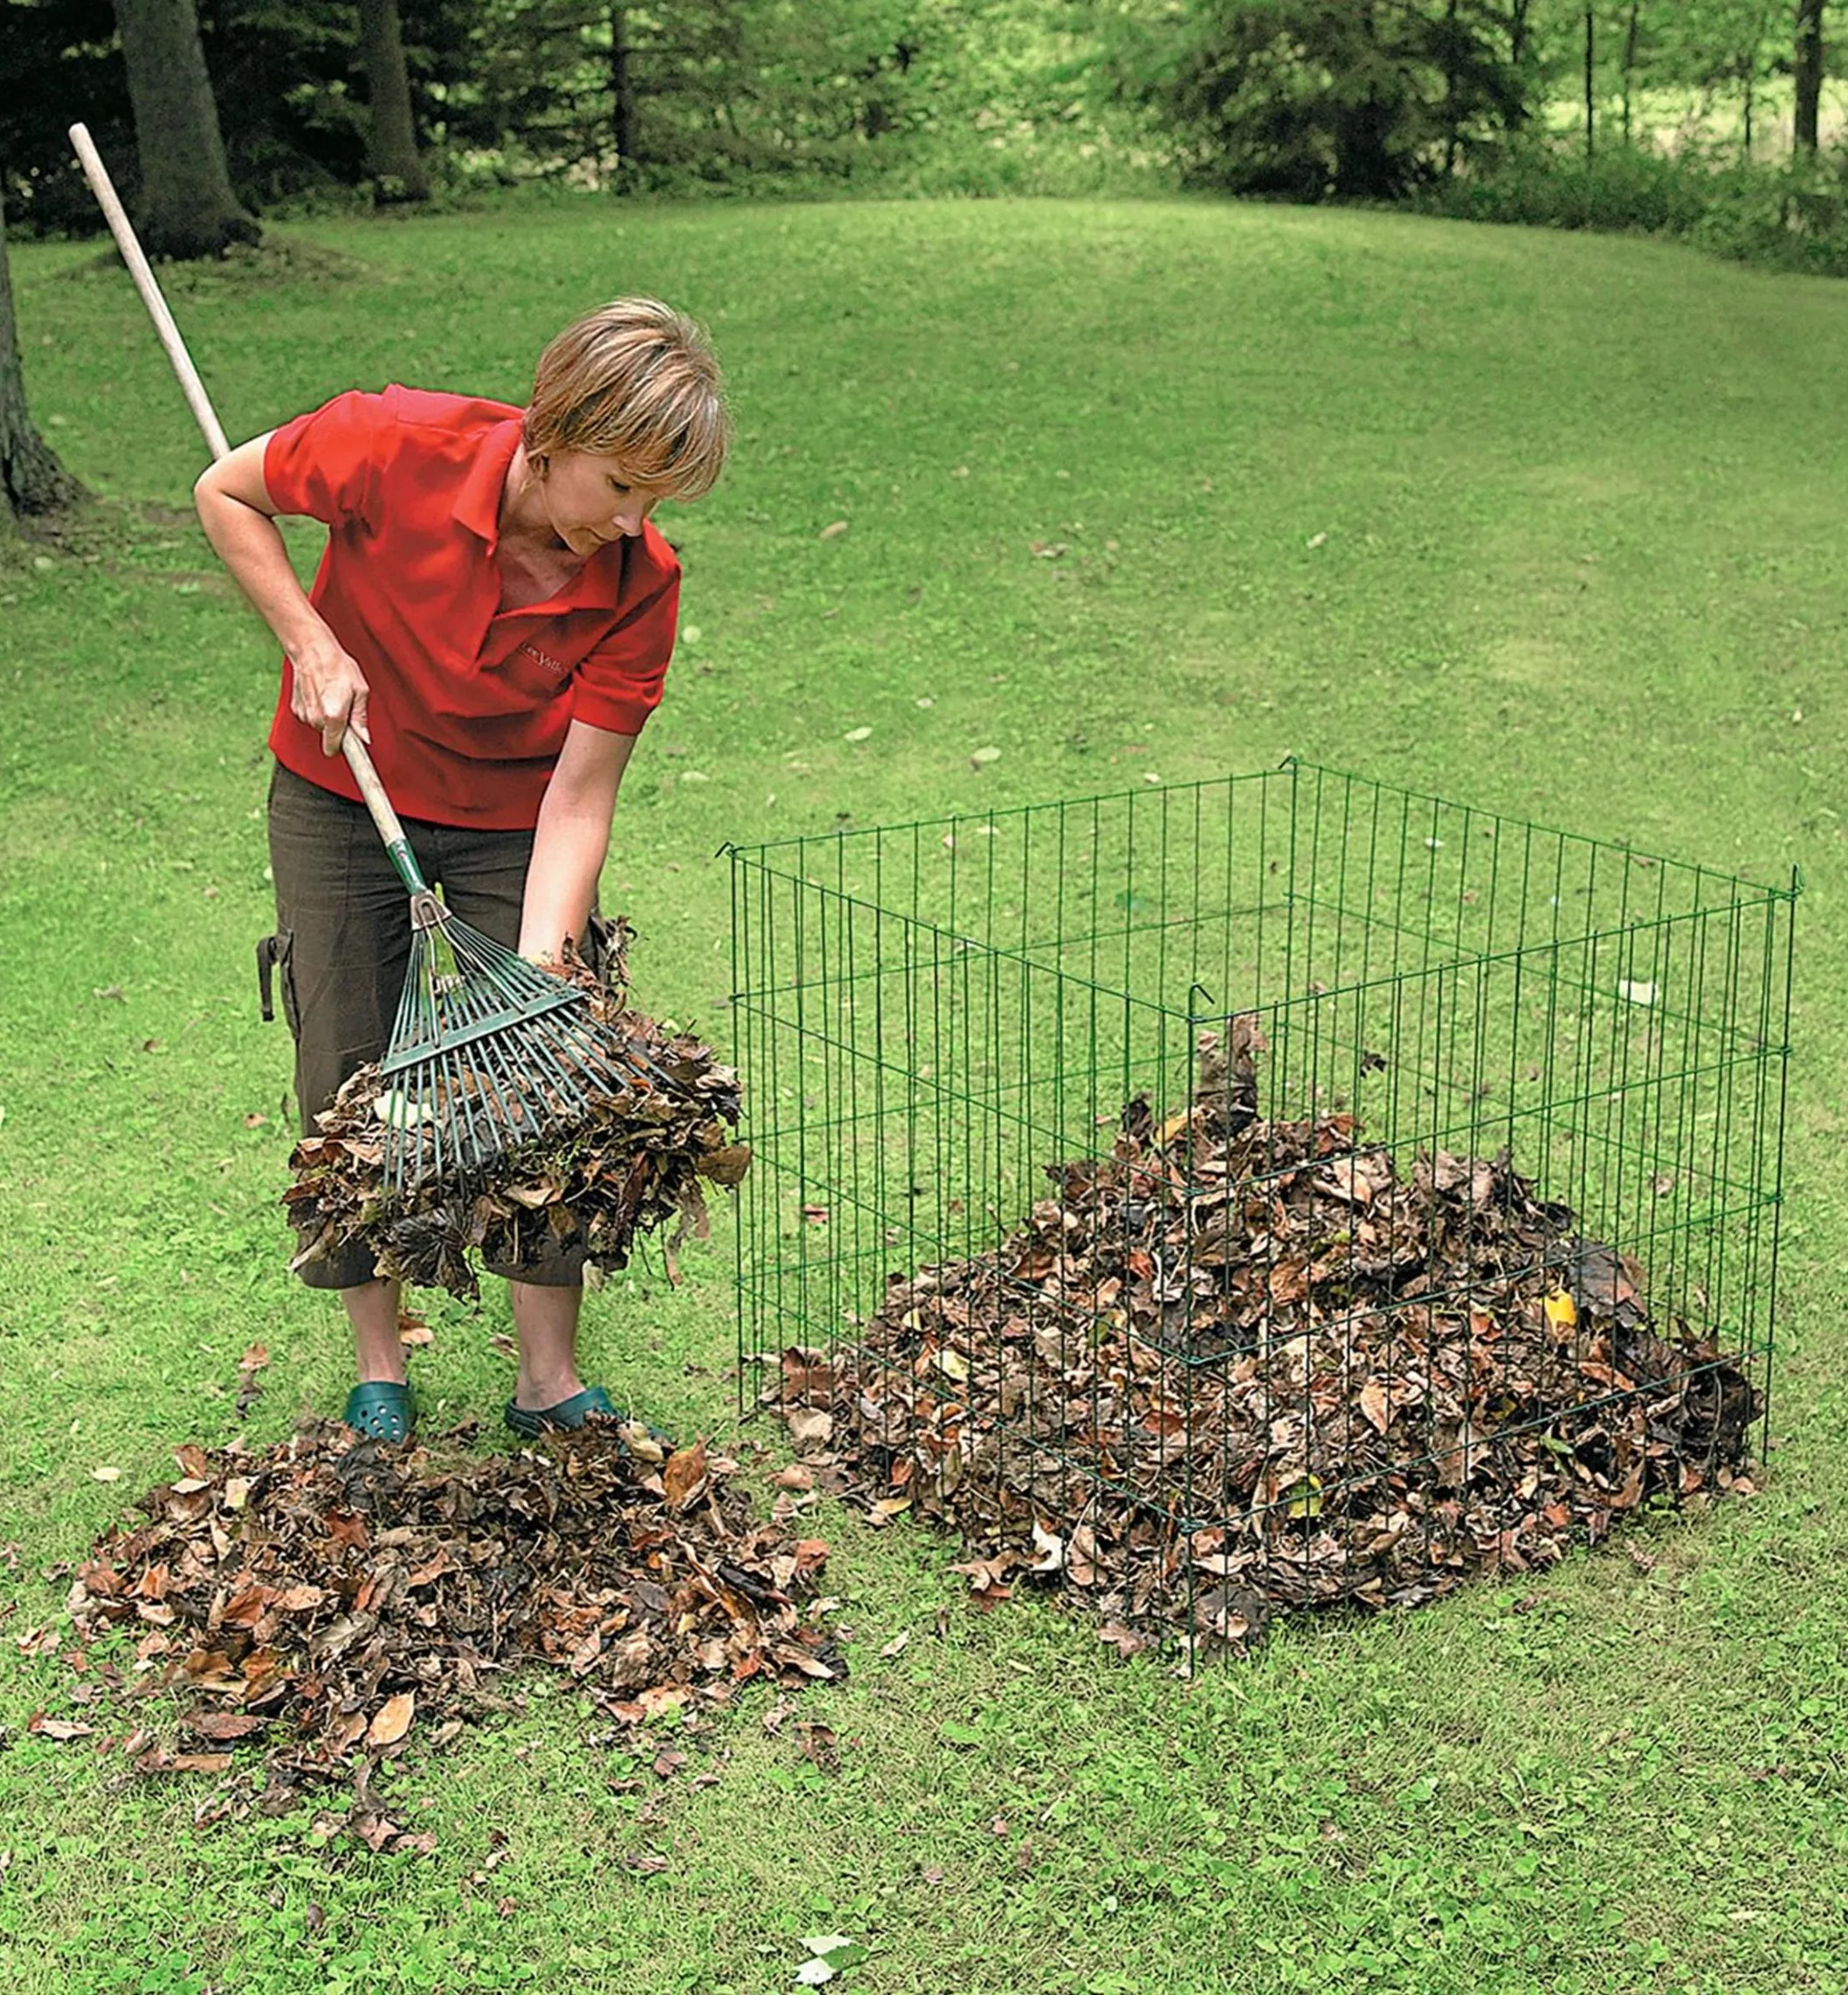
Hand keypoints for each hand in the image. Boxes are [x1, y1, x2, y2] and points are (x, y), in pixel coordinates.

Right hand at [287, 630, 370, 755]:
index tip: (356, 770)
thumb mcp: (360, 690)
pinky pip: (311, 719)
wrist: (311, 649)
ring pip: (320, 729)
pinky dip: (317, 712)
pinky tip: (321, 695)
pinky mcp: (296, 709)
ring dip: (328, 719)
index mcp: (333, 715)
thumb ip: (361, 717)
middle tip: (346, 709)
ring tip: (333, 697)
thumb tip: (364, 738)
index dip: (346, 757)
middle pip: (331, 739)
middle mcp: (316, 718)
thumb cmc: (337, 666)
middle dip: (340, 730)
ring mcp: (304, 714)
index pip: (335, 749)